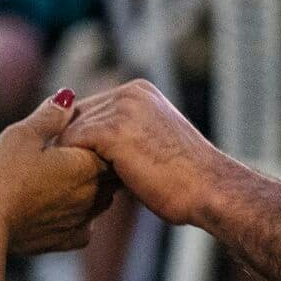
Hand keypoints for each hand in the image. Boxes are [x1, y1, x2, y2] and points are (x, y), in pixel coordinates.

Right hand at [0, 94, 114, 254]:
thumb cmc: (0, 176)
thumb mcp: (21, 135)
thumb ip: (50, 116)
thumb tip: (68, 97)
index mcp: (90, 165)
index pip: (114, 147)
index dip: (99, 139)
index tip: (82, 136)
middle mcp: (96, 194)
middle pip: (110, 174)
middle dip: (98, 165)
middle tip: (74, 157)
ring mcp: (84, 220)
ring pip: (99, 200)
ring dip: (89, 190)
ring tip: (63, 181)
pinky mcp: (66, 241)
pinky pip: (82, 226)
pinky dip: (74, 217)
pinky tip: (57, 210)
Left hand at [59, 81, 225, 226]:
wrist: (211, 189)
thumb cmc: (185, 177)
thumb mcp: (154, 140)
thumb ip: (124, 132)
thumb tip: (87, 146)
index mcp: (140, 91)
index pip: (89, 109)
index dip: (84, 139)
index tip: (91, 164)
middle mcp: (130, 93)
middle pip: (74, 118)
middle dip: (76, 147)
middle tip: (87, 176)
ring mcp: (122, 109)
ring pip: (69, 132)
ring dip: (73, 159)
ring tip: (90, 181)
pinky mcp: (113, 131)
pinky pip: (71, 144)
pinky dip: (73, 166)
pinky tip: (89, 184)